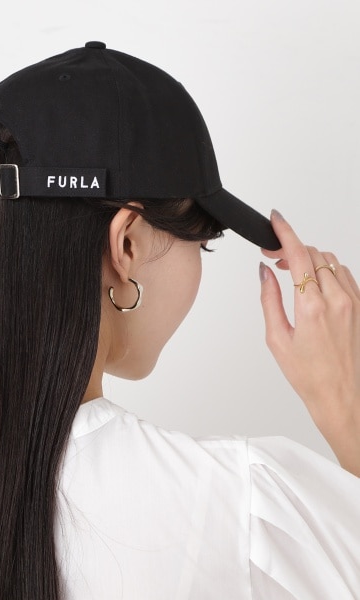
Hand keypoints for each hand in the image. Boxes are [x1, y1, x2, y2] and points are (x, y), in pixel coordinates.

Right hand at [260, 209, 359, 476]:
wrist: (343, 396)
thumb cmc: (309, 375)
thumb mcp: (276, 338)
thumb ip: (269, 300)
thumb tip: (265, 273)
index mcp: (312, 307)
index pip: (298, 254)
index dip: (285, 231)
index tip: (275, 219)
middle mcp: (337, 299)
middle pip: (314, 253)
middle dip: (292, 247)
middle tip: (274, 256)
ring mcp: (353, 302)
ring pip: (331, 261)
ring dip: (309, 258)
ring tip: (291, 270)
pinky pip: (344, 275)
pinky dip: (326, 270)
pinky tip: (313, 282)